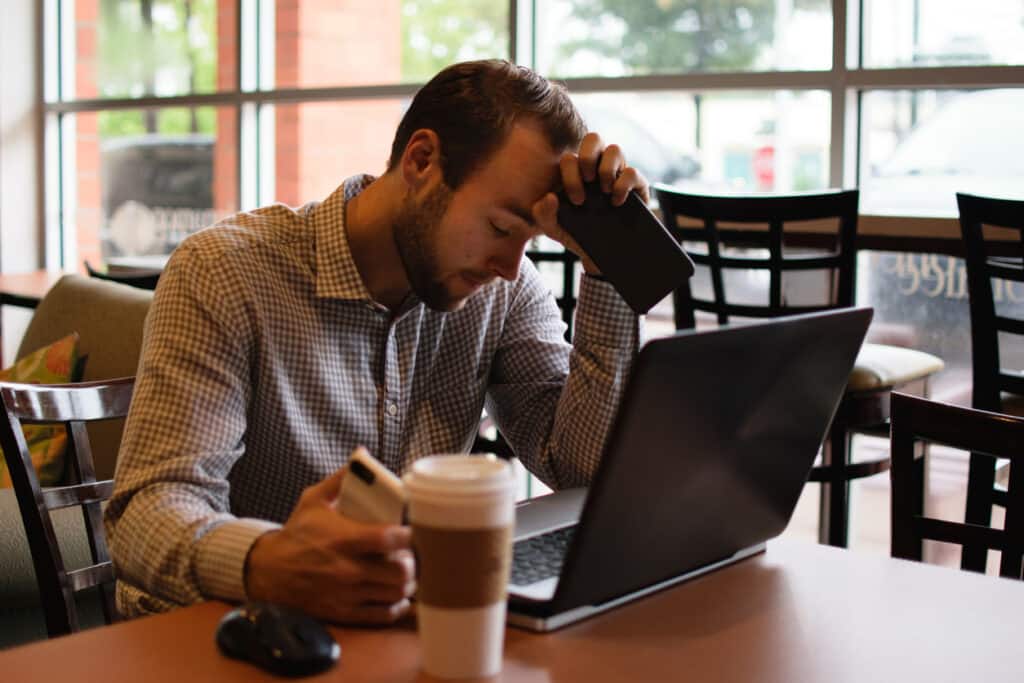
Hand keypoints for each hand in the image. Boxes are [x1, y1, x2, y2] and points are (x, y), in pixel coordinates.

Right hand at [244, 466, 415, 624]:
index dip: (410, 534)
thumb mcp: (313, 500)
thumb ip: (340, 479)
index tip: (414, 528)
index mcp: (343, 539)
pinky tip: (396, 592)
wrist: (267, 572)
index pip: (389, 539)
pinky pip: (384, 614)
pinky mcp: (345, 613)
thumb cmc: (296, 534)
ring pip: (396, 593)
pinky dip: (396, 604)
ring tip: (407, 571)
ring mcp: (348, 594)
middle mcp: (348, 570)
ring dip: (408, 582)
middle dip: (414, 561)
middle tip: (413, 553)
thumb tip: (362, 455)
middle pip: (400, 571)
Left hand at [532, 131, 649, 273]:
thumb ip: (543, 214)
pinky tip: (616, 202)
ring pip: (615, 149)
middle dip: (587, 157)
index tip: (576, 200)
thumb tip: (549, 196)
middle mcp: (597, 169)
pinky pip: (632, 172)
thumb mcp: (554, 229)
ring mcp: (618, 175)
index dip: (570, 175)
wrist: (603, 256)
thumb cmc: (577, 237)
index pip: (570, 158)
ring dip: (606, 169)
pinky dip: (623, 185)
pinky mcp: (637, 187)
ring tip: (603, 191)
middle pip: (594, 139)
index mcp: (576, 173)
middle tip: (587, 180)